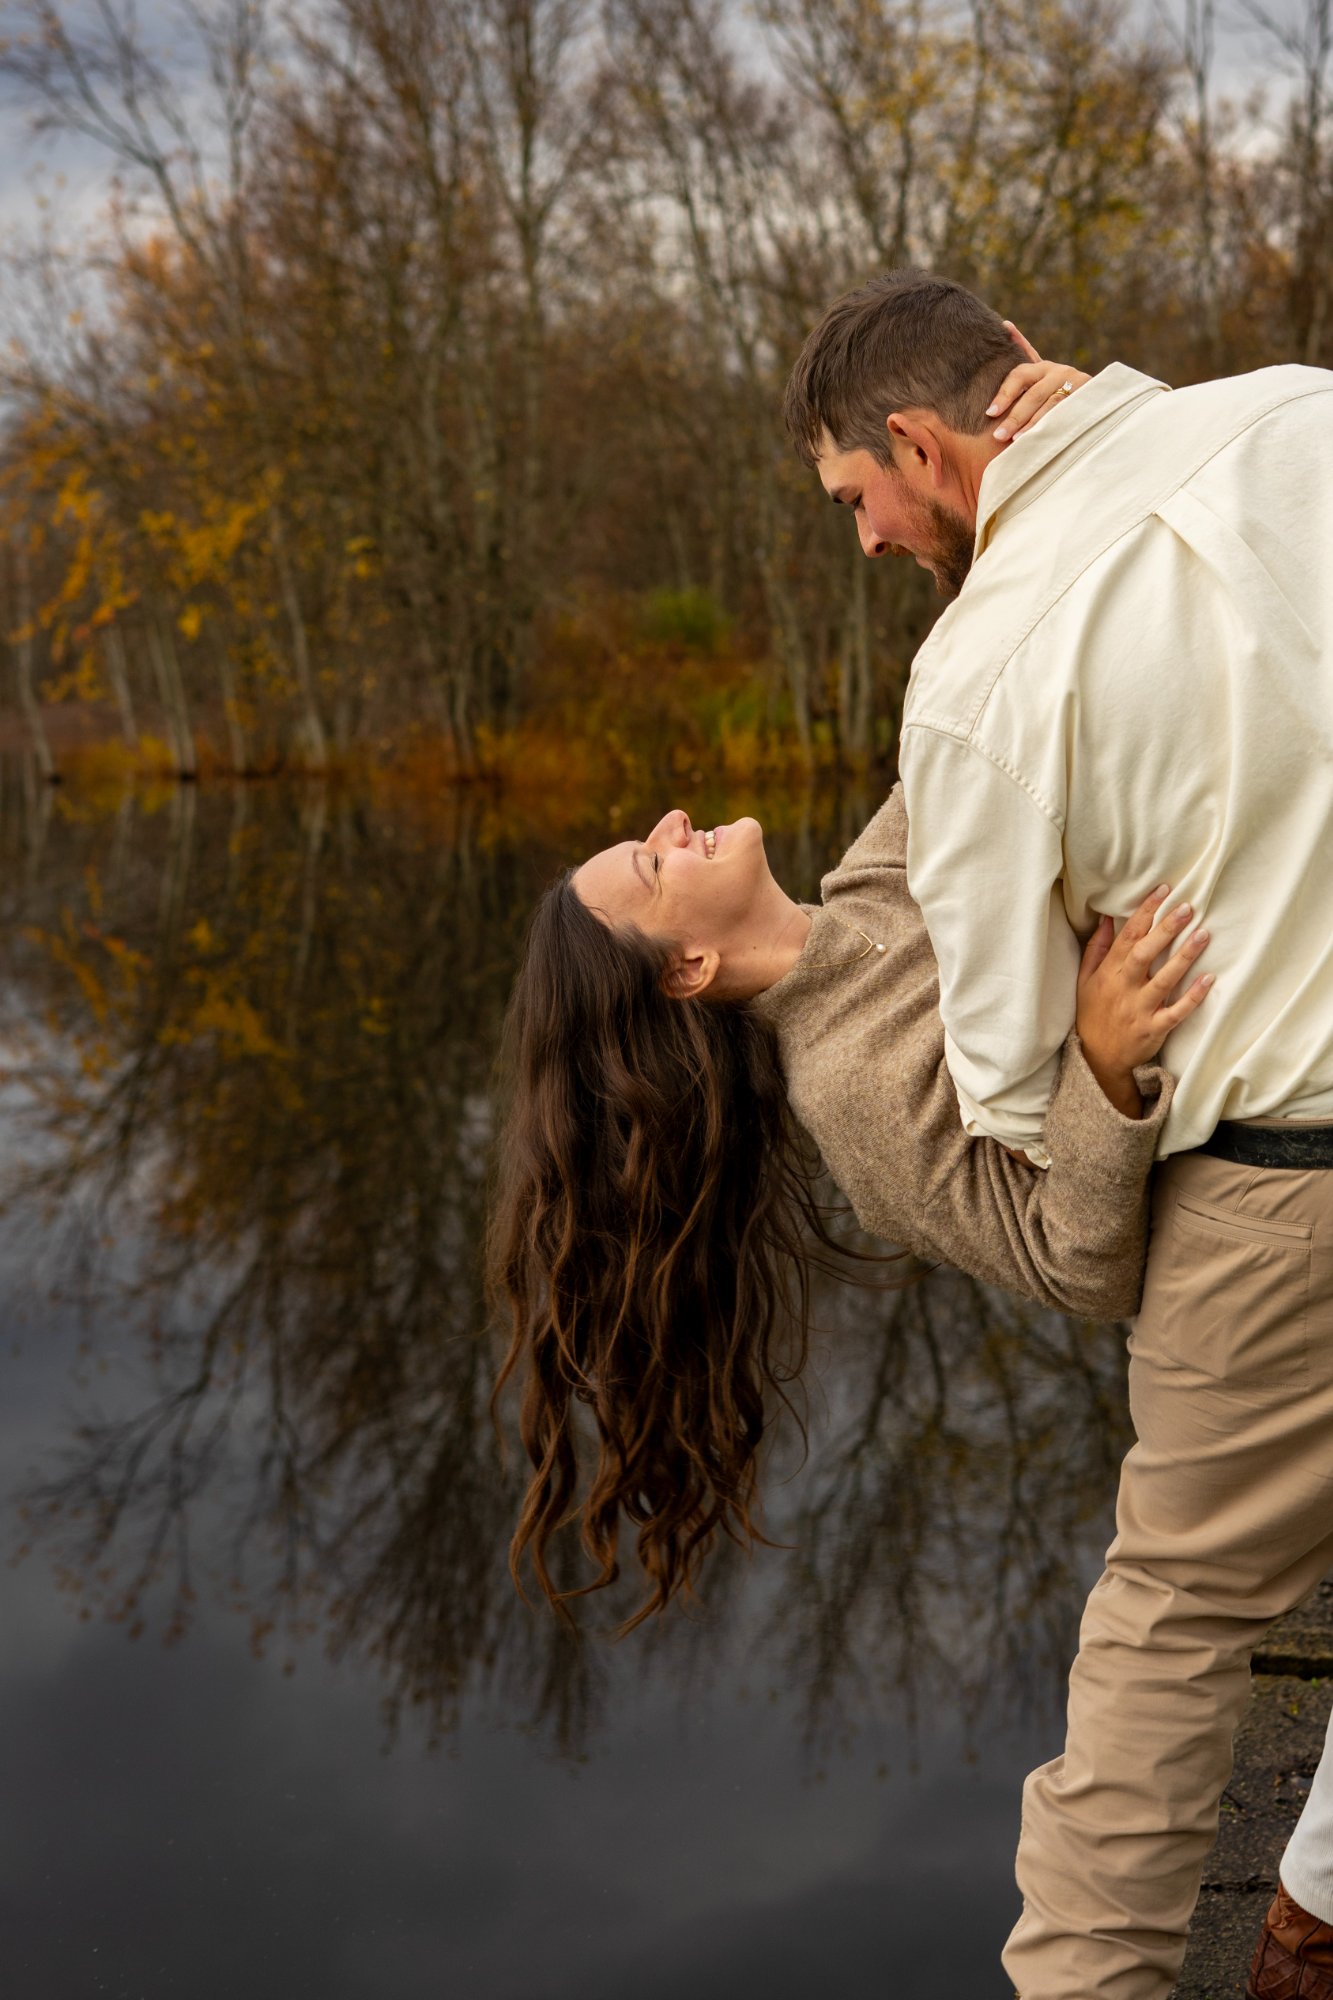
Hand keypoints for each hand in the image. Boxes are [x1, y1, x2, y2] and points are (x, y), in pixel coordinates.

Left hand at [986, 321, 1090, 440]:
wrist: (1094, 396)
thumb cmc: (1054, 389)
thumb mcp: (1039, 376)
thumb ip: (1024, 355)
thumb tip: (1005, 325)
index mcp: (1042, 367)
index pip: (1019, 375)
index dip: (1004, 394)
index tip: (990, 412)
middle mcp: (1059, 372)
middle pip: (1034, 394)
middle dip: (1015, 416)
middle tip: (998, 435)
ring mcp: (1075, 385)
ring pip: (1050, 406)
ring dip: (1032, 424)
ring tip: (1016, 440)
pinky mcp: (1087, 398)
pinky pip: (1066, 414)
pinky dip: (1050, 427)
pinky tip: (1037, 440)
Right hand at [1075, 885, 1213, 1117]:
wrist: (1097, 1059)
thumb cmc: (1093, 1015)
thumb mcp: (1085, 980)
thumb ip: (1097, 949)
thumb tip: (1108, 919)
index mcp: (1109, 973)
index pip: (1127, 937)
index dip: (1145, 913)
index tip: (1163, 891)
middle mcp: (1124, 988)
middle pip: (1145, 953)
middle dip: (1166, 929)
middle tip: (1187, 907)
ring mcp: (1140, 1009)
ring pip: (1164, 979)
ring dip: (1184, 956)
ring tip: (1203, 934)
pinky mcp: (1155, 1028)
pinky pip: (1177, 1011)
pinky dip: (1193, 996)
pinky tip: (1209, 979)